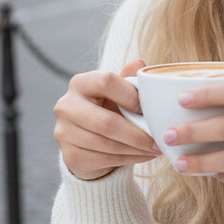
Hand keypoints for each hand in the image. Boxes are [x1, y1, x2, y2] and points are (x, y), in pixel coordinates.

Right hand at [54, 59, 161, 180]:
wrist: (89, 143)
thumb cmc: (110, 110)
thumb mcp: (119, 93)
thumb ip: (129, 80)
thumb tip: (139, 64)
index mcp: (80, 83)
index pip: (105, 82)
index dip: (130, 95)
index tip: (146, 108)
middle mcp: (66, 106)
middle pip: (106, 122)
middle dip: (138, 134)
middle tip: (159, 139)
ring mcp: (64, 133)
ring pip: (107, 144)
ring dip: (137, 149)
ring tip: (156, 148)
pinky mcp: (70, 156)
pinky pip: (105, 159)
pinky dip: (129, 159)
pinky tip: (144, 156)